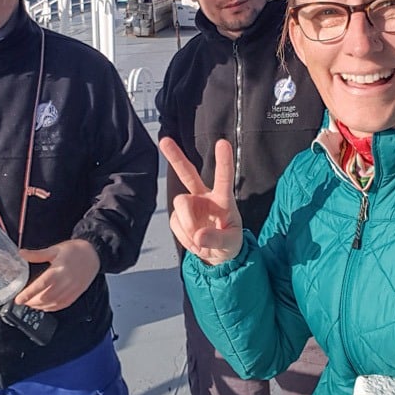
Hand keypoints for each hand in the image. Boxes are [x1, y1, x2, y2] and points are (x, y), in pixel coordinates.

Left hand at [16, 240, 100, 310]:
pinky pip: (62, 304)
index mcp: (58, 269)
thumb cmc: (75, 250)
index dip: (28, 294)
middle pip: (46, 297)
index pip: (41, 284)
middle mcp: (65, 281)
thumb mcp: (55, 249)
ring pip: (53, 303)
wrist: (94, 254)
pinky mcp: (76, 293)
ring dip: (40, 306)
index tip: (19, 299)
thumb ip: (37, 254)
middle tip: (23, 301)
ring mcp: (72, 289)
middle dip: (32, 302)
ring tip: (31, 304)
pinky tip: (45, 307)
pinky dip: (52, 308)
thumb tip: (22, 253)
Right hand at [159, 137, 242, 265]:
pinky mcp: (178, 216)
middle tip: (164, 140)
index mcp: (223, 198)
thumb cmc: (229, 242)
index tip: (222, 142)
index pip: (224, 177)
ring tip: (200, 238)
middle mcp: (204, 196)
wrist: (217, 255)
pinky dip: (184, 236)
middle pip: (187, 173)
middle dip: (175, 157)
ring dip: (188, 224)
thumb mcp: (231, 244)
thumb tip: (199, 236)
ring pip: (180, 204)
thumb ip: (217, 240)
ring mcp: (189, 205)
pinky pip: (175, 223)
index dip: (223, 160)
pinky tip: (193, 239)